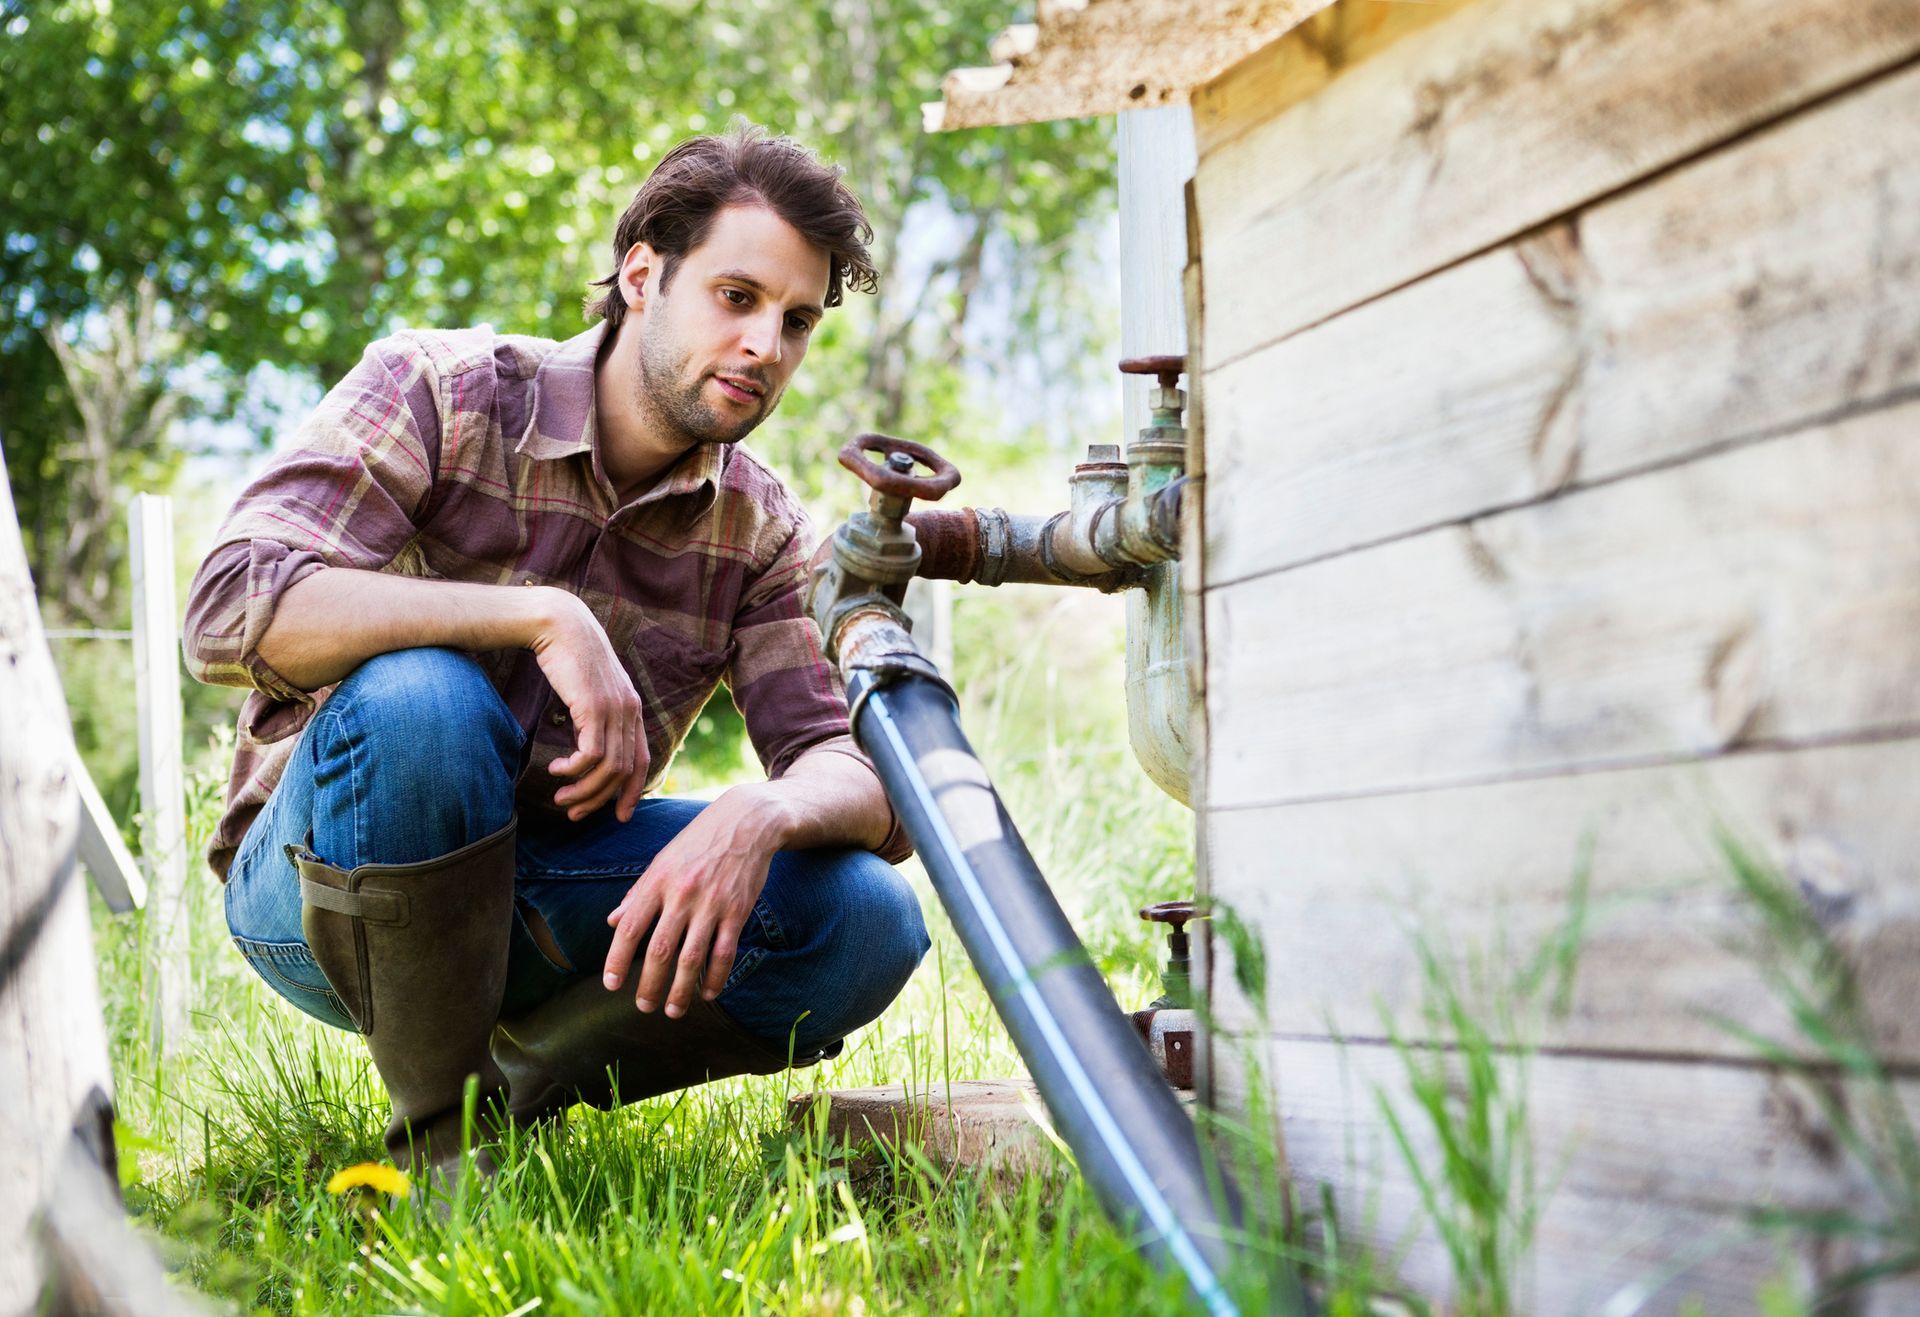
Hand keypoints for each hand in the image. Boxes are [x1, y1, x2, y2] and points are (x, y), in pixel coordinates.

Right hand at [528, 589, 647, 821]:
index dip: (632, 792)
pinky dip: (573, 770)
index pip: (642, 760)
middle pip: (623, 771)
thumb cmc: (568, 656)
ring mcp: (614, 709)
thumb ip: (595, 714)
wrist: (560, 623)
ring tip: (559, 798)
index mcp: (632, 709)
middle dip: (599, 800)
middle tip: (573, 814)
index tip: (618, 816)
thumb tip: (586, 744)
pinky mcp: (594, 707)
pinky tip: (555, 770)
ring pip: (607, 768)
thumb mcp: (589, 690)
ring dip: (582, 791)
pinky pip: (590, 755)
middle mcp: (630, 711)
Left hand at [601, 787, 786, 1016]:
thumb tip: (613, 922)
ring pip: (692, 959)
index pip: (631, 927)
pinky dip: (715, 977)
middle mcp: (682, 894)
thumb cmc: (698, 841)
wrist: (747, 822)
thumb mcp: (662, 860)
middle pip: (660, 951)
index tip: (610, 985)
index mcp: (658, 881)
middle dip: (649, 985)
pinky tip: (707, 993)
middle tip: (643, 1007)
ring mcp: (712, 904)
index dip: (617, 959)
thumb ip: (638, 893)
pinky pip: (724, 952)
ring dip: (681, 991)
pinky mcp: (738, 911)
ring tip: (673, 1010)